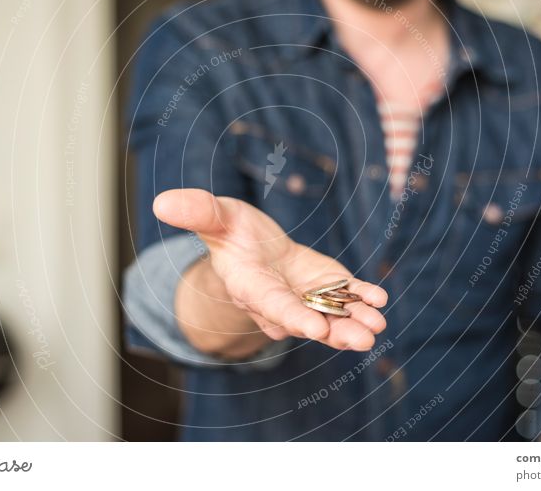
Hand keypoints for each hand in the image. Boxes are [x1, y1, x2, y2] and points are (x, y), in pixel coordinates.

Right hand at [153, 188, 387, 351]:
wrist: (252, 248)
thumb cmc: (232, 233)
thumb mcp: (216, 216)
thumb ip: (197, 211)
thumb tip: (161, 201)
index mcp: (251, 286)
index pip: (272, 305)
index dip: (292, 316)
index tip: (314, 328)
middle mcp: (280, 300)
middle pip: (309, 321)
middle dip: (335, 331)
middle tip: (362, 339)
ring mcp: (306, 298)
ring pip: (332, 316)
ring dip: (356, 322)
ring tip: (377, 326)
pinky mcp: (325, 287)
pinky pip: (346, 297)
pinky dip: (363, 299)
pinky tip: (379, 299)